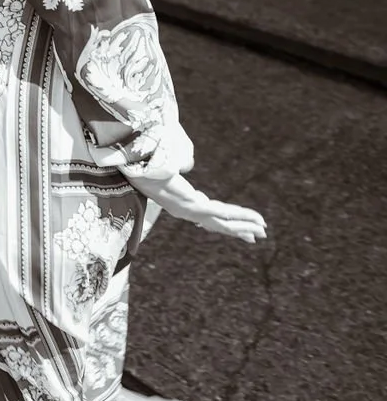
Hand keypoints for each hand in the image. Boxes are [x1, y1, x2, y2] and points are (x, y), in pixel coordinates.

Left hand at [124, 170, 266, 243]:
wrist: (138, 166)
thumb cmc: (149, 164)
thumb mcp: (168, 166)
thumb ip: (180, 167)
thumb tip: (185, 167)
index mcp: (182, 203)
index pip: (207, 216)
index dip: (223, 223)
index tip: (234, 227)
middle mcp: (187, 211)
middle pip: (218, 224)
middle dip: (239, 230)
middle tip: (256, 236)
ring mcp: (191, 212)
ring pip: (224, 223)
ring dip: (245, 226)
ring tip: (261, 231)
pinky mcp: (195, 208)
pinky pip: (223, 215)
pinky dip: (241, 219)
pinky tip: (254, 222)